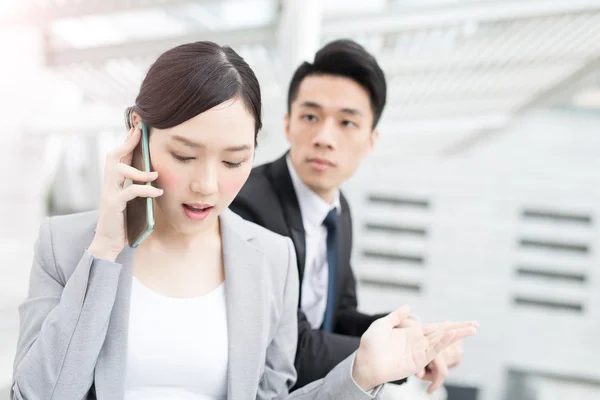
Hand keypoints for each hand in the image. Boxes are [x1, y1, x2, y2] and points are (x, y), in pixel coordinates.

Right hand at [88, 126, 161, 260]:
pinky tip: (157, 192)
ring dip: (140, 171)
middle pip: (113, 156)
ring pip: (119, 170)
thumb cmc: (122, 221)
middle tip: (140, 134)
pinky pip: (130, 191)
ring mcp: (109, 193)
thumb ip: (137, 187)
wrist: (107, 242)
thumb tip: (154, 174)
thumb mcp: (130, 201)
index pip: (118, 156)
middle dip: (127, 143)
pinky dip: (145, 190)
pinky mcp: (114, 205)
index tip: (137, 128)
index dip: (127, 141)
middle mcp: (108, 184)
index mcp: (112, 181)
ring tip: (155, 175)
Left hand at [351, 305, 477, 391]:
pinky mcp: (417, 361)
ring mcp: (419, 352)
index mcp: (412, 333)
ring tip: (471, 329)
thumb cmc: (370, 345)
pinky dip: (442, 342)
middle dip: (460, 329)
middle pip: (443, 333)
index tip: (465, 322)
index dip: (450, 324)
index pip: (435, 327)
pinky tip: (451, 334)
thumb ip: (396, 316)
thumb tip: (408, 306)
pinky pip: (432, 351)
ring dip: (456, 335)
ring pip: (442, 341)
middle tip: (476, 325)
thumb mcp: (382, 325)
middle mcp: (419, 342)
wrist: (364, 361)